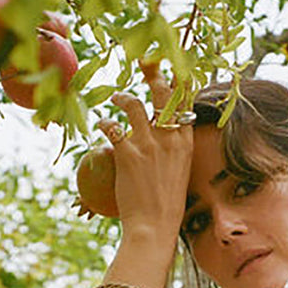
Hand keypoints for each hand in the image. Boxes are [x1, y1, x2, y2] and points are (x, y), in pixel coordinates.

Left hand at [97, 63, 193, 243]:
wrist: (155, 227)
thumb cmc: (167, 207)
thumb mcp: (179, 174)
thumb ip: (173, 151)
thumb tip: (162, 140)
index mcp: (185, 144)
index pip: (185, 103)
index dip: (178, 82)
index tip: (173, 67)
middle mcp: (169, 139)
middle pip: (162, 95)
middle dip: (153, 73)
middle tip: (144, 60)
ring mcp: (148, 145)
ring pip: (134, 105)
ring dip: (123, 97)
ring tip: (117, 98)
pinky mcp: (127, 154)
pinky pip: (112, 127)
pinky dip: (105, 123)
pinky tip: (101, 125)